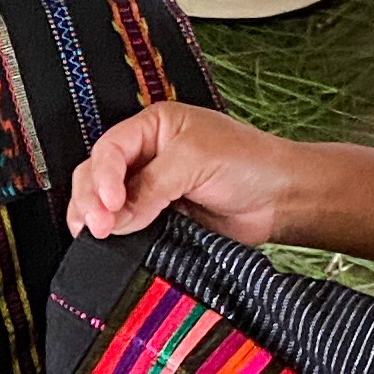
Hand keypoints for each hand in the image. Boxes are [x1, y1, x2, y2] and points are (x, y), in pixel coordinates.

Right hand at [65, 103, 323, 245]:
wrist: (281, 199)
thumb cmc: (249, 163)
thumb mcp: (195, 160)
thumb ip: (151, 187)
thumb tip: (115, 216)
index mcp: (152, 127)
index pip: (109, 149)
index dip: (103, 177)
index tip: (110, 204)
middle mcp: (144, 156)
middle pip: (95, 175)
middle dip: (91, 201)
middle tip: (99, 227)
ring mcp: (148, 190)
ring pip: (102, 203)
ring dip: (95, 219)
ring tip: (99, 237)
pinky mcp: (157, 220)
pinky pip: (124, 227)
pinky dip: (113, 236)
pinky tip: (109, 245)